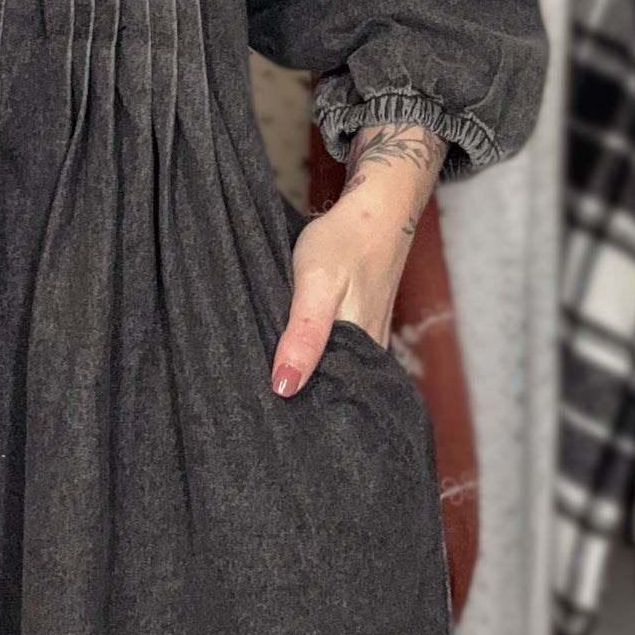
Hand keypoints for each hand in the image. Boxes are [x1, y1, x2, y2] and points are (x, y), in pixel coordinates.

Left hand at [270, 120, 446, 398]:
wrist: (377, 210)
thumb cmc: (345, 242)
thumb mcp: (316, 285)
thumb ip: (304, 336)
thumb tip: (285, 388)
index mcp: (361, 355)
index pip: (329, 405)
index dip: (299, 416)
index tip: (264, 424)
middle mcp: (370, 357)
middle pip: (332, 394)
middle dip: (301, 405)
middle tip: (258, 414)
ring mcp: (369, 345)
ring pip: (335, 377)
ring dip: (307, 383)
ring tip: (267, 396)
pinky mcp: (362, 331)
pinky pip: (338, 359)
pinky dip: (316, 362)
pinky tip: (290, 362)